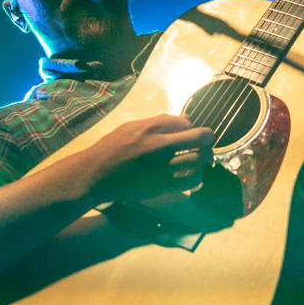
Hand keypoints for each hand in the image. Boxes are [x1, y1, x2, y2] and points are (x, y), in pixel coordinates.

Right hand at [87, 114, 214, 204]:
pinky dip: (196, 177)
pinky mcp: (162, 185)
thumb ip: (159, 122)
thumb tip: (186, 119)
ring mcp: (163, 166)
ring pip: (198, 159)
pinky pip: (190, 181)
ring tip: (202, 159)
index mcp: (151, 127)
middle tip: (207, 142)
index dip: (191, 126)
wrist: (95, 175)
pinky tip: (192, 175)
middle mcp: (160, 145)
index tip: (188, 133)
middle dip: (208, 138)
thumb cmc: (111, 148)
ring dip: (204, 158)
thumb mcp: (131, 126)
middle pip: (199, 137)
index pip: (186, 122)